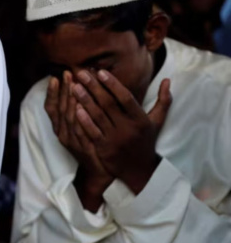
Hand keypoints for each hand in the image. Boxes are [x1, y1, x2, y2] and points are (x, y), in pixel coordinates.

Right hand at [44, 73, 111, 210]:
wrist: (101, 170)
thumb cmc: (93, 144)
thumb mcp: (82, 126)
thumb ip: (79, 109)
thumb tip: (79, 87)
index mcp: (60, 127)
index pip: (51, 107)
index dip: (51, 93)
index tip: (55, 77)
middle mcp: (62, 134)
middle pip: (59, 109)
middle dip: (62, 90)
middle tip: (67, 74)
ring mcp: (71, 141)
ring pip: (67, 118)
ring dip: (70, 100)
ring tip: (74, 85)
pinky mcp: (82, 148)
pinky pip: (78, 130)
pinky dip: (78, 118)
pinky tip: (82, 106)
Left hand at [72, 70, 171, 193]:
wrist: (140, 171)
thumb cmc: (146, 141)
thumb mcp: (157, 122)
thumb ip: (163, 100)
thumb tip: (167, 79)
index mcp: (141, 120)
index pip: (126, 98)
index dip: (113, 84)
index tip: (101, 72)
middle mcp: (128, 128)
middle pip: (108, 104)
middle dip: (94, 87)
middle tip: (81, 73)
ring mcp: (115, 139)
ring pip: (98, 116)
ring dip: (85, 100)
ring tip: (74, 86)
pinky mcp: (104, 149)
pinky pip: (92, 132)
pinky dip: (84, 120)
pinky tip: (74, 108)